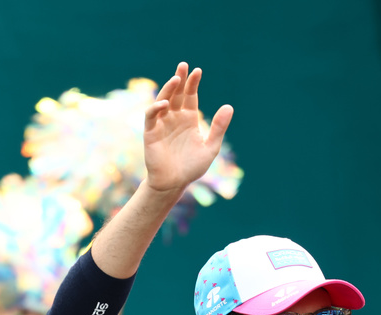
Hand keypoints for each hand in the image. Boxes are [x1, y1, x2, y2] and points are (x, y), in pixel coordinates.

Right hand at [143, 63, 233, 194]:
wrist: (174, 183)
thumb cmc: (191, 167)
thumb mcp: (210, 147)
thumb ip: (218, 127)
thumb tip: (229, 106)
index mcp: (189, 119)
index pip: (190, 96)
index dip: (193, 83)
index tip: (198, 71)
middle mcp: (174, 118)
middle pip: (176, 94)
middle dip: (179, 79)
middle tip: (183, 65)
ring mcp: (162, 124)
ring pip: (163, 101)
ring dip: (168, 89)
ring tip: (176, 79)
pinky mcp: (151, 133)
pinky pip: (151, 116)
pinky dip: (156, 108)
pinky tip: (165, 103)